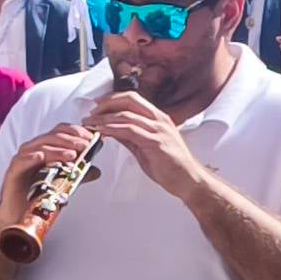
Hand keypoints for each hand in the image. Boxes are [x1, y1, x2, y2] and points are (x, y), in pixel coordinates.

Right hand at [0, 118, 97, 202]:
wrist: (18, 214)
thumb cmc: (37, 195)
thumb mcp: (63, 183)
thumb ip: (78, 175)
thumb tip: (97, 170)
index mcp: (45, 148)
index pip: (60, 132)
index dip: (76, 132)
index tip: (92, 137)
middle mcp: (33, 150)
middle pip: (52, 136)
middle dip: (71, 139)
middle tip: (86, 145)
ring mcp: (22, 159)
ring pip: (40, 147)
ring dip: (58, 149)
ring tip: (73, 155)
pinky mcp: (13, 171)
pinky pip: (23, 160)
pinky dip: (34, 157)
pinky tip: (44, 158)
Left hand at [85, 89, 209, 200]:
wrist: (189, 180)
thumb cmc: (172, 166)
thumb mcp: (147, 147)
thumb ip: (131, 136)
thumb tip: (112, 129)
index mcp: (158, 118)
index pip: (133, 98)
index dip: (112, 99)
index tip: (97, 105)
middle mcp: (160, 120)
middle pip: (129, 100)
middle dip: (106, 104)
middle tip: (91, 112)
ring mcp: (159, 130)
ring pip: (127, 115)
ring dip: (104, 118)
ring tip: (91, 123)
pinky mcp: (156, 143)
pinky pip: (130, 131)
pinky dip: (113, 129)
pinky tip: (103, 132)